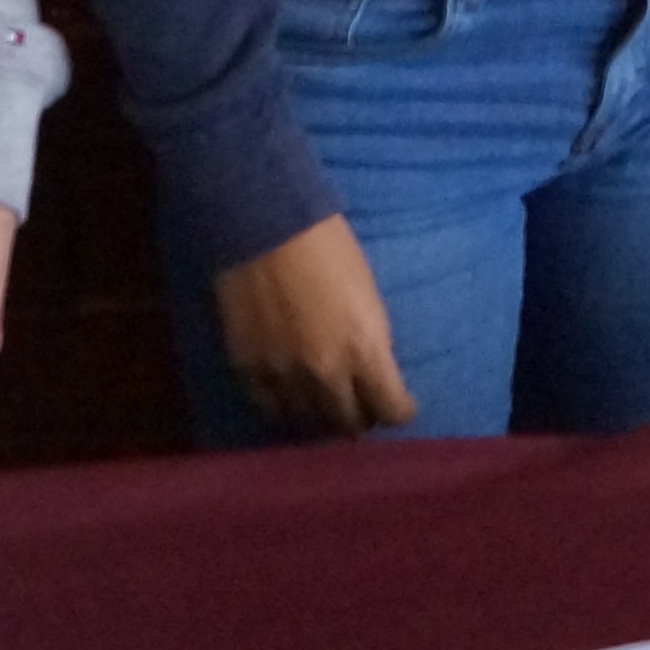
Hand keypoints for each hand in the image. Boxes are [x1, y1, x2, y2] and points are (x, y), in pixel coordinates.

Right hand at [213, 215, 417, 435]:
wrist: (267, 225)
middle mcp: (326, 372)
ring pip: (309, 423)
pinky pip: (271, 408)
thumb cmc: (330, 248)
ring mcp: (284, 375)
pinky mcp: (249, 369)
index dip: (399, 410)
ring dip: (322, 415)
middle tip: (363, 406)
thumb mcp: (370, 297)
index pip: (391, 409)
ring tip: (327, 405)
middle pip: (350, 424)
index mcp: (365, 349)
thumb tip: (375, 372)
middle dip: (362, 416)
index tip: (401, 405)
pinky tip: (293, 397)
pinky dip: (285, 406)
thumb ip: (372, 342)